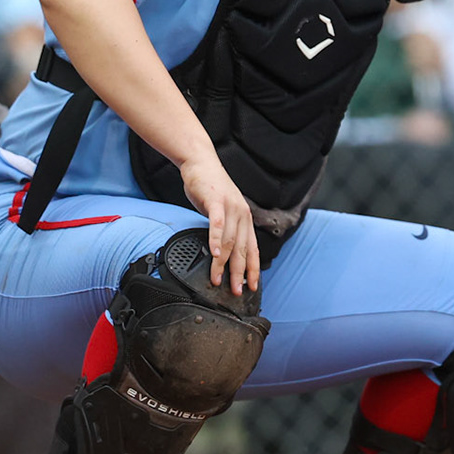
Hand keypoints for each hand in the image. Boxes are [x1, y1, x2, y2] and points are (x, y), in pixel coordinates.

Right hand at [177, 149, 258, 296]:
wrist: (200, 162)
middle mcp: (242, 214)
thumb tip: (223, 252)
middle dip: (239, 273)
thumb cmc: (209, 188)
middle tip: (235, 291)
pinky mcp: (215, 201)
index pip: (253, 249)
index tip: (252, 287)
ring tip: (217, 278)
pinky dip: (215, 240)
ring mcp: (230, 207)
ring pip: (229, 241)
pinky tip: (213, 254)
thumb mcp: (223, 211)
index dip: (253, 269)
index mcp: (245, 218)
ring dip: (222, 262)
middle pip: (242, 249)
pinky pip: (217, 224)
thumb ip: (226, 230)